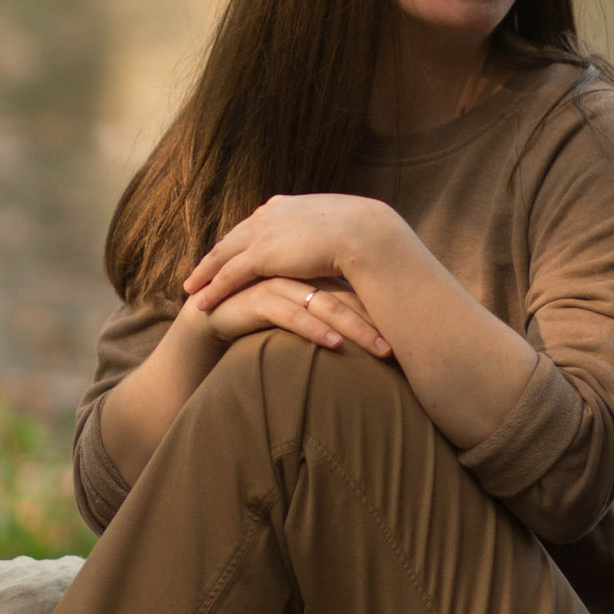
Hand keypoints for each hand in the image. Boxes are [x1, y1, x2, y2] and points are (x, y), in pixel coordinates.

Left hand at [183, 193, 400, 321]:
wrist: (365, 234)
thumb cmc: (362, 233)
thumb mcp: (337, 226)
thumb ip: (321, 234)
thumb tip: (327, 244)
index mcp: (284, 206)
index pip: (253, 226)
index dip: (239, 242)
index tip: (228, 253)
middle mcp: (267, 214)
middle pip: (231, 239)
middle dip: (214, 256)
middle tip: (198, 272)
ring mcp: (261, 233)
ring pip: (222, 257)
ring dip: (204, 274)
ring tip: (190, 289)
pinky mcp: (260, 255)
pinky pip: (228, 275)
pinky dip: (212, 289)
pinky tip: (200, 303)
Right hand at [200, 275, 391, 358]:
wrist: (207, 321)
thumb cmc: (256, 316)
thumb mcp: (296, 305)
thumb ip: (326, 300)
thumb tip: (372, 313)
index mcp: (307, 263)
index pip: (352, 281)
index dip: (378, 304)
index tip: (406, 328)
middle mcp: (294, 267)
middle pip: (344, 292)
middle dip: (374, 319)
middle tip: (397, 345)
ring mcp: (274, 279)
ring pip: (323, 304)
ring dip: (354, 328)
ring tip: (379, 350)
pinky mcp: (255, 297)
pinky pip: (291, 314)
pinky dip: (315, 330)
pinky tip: (334, 345)